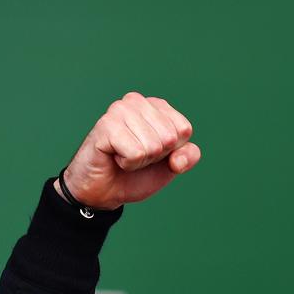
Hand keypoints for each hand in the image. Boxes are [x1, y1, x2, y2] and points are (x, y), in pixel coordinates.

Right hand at [57, 92, 200, 209]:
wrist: (105, 191)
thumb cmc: (137, 173)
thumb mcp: (172, 165)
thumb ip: (188, 156)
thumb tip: (177, 158)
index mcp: (156, 105)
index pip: (184, 130)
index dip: (172, 150)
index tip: (152, 152)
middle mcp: (137, 102)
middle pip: (169, 138)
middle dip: (155, 155)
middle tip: (136, 155)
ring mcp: (119, 111)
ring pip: (153, 146)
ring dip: (140, 160)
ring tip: (124, 155)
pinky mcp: (105, 125)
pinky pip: (136, 153)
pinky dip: (128, 163)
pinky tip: (114, 157)